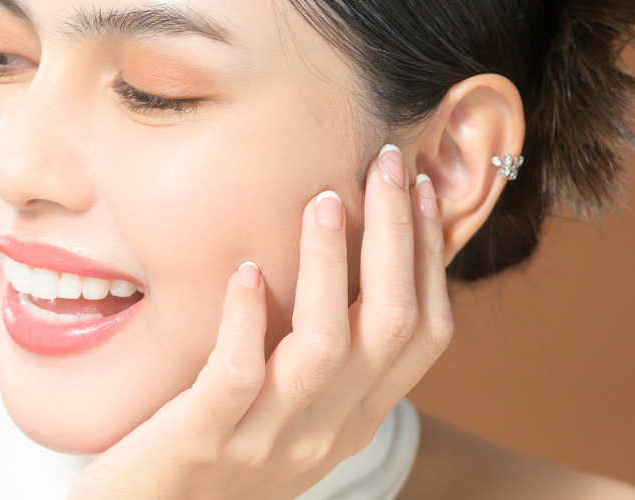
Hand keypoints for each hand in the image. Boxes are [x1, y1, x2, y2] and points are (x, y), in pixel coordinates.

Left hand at [72, 146, 450, 498]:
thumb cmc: (207, 457)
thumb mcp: (284, 411)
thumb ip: (318, 355)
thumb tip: (345, 264)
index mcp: (352, 420)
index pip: (422, 335)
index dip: (431, 259)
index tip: (425, 191)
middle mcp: (325, 431)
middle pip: (392, 325)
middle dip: (398, 236)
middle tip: (388, 162)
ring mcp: (267, 439)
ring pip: (326, 346)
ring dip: (330, 265)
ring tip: (322, 199)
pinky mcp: (203, 441)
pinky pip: (238, 376)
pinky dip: (246, 318)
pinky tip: (244, 270)